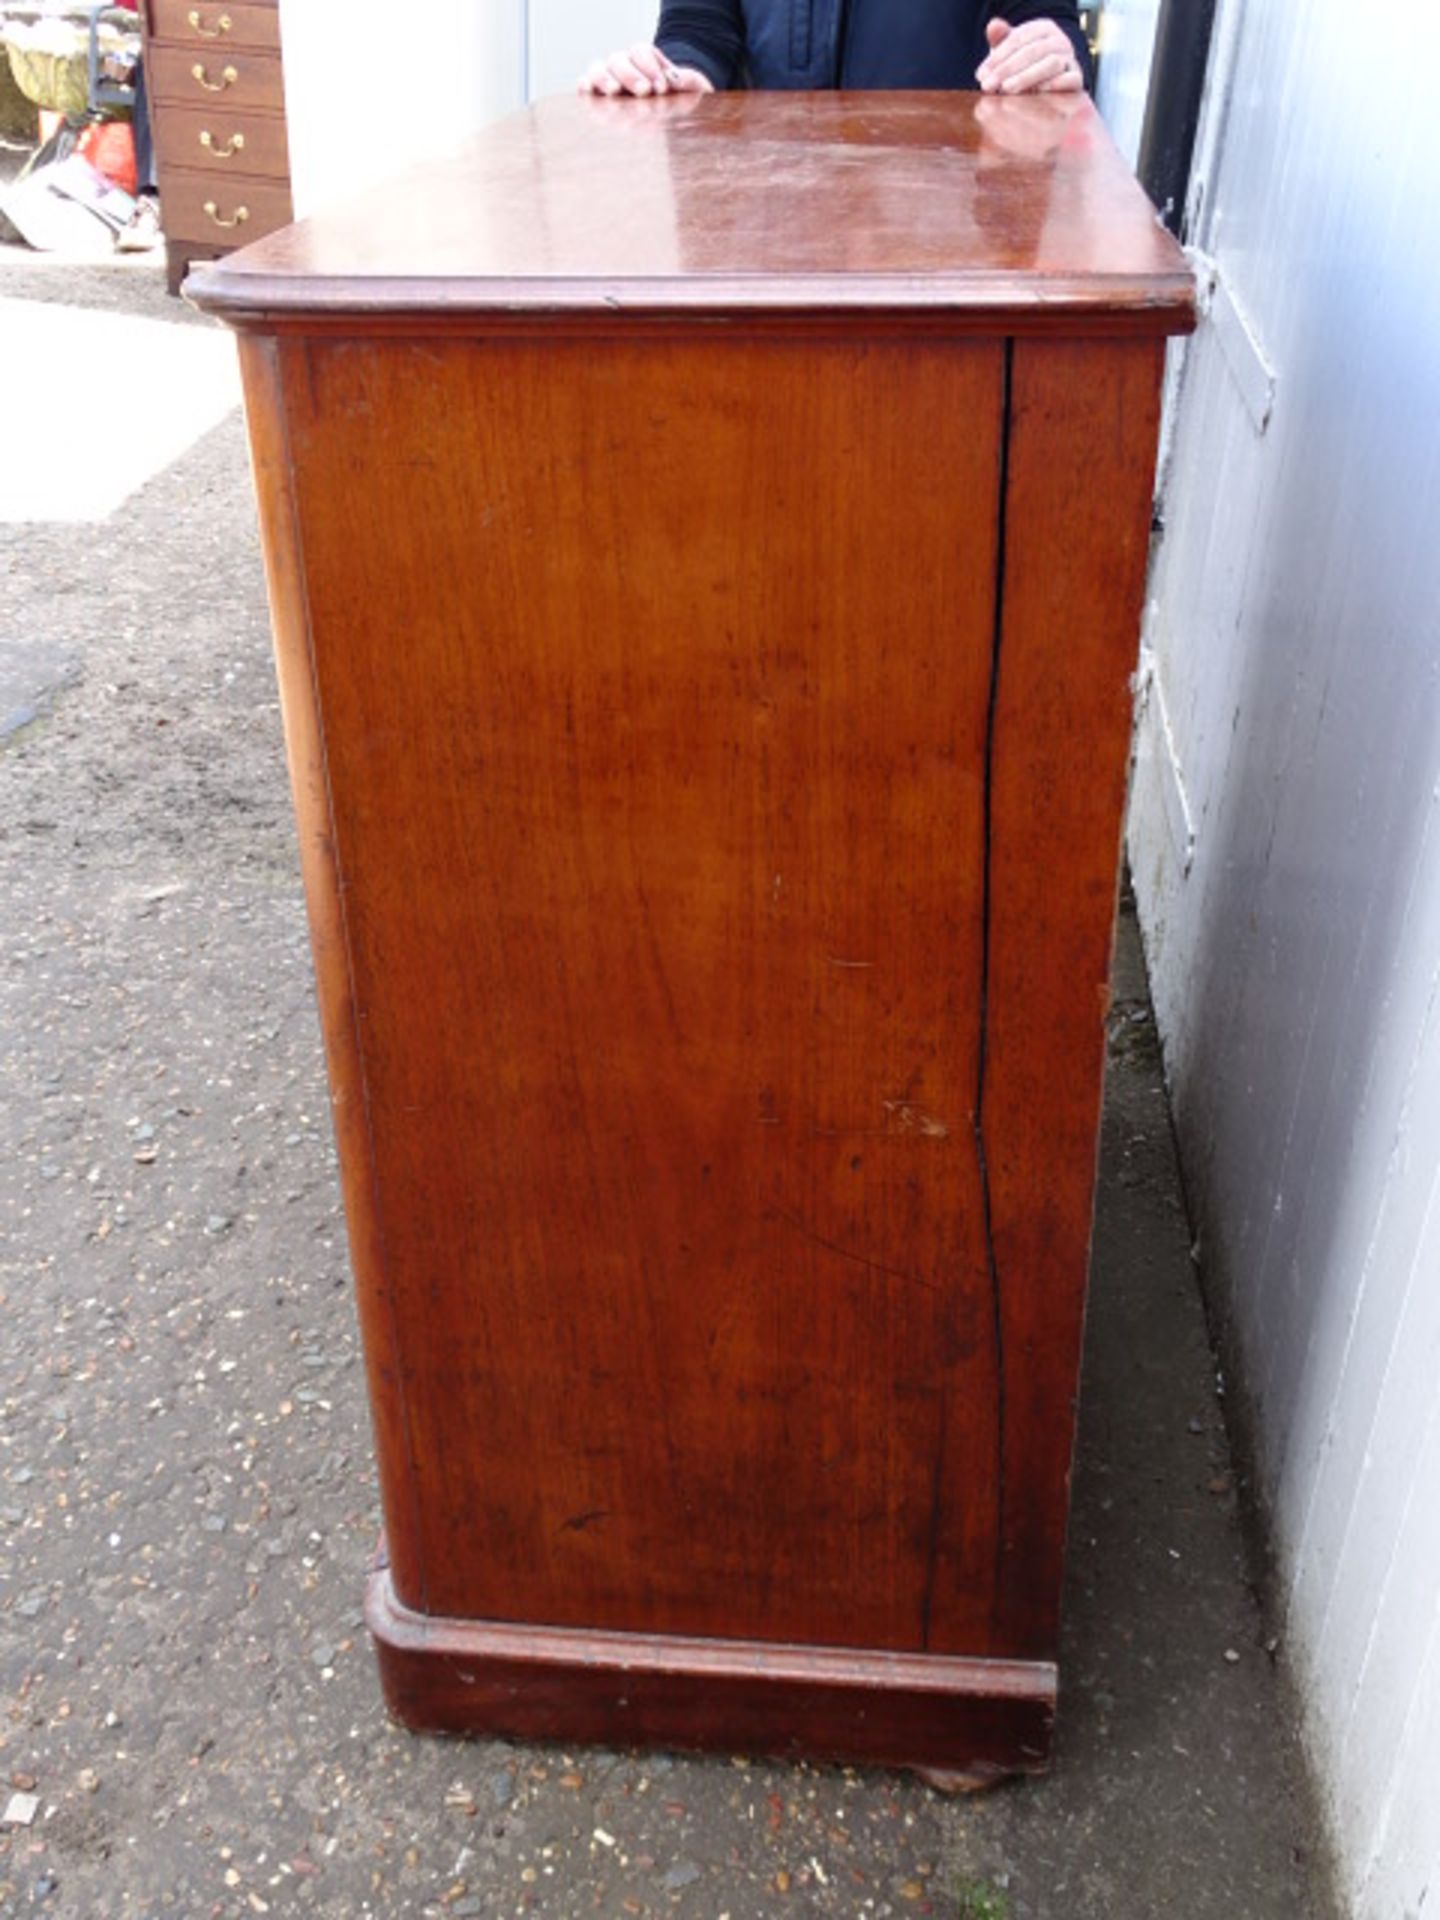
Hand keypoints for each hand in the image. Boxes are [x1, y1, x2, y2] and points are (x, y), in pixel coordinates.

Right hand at [579, 43, 713, 97]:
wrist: (667, 117)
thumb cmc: (679, 101)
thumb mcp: (691, 91)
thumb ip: (689, 83)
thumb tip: (678, 80)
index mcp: (644, 58)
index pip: (641, 52)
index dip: (650, 67)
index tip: (662, 86)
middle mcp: (623, 65)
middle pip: (619, 60)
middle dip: (631, 75)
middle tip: (644, 91)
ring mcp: (607, 80)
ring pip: (598, 69)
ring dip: (605, 79)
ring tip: (615, 92)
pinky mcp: (596, 98)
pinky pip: (585, 86)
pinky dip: (584, 86)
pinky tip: (587, 90)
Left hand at [976, 18, 1084, 93]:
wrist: (1053, 79)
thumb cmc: (1026, 63)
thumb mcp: (1012, 49)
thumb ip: (1002, 38)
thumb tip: (993, 26)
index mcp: (1042, 28)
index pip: (1018, 40)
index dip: (998, 57)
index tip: (981, 75)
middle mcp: (1059, 40)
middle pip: (1032, 51)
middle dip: (1007, 69)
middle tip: (989, 85)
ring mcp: (1070, 58)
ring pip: (1050, 64)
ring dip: (1027, 77)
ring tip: (1007, 89)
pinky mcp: (1077, 77)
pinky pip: (1070, 79)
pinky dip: (1055, 85)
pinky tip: (1036, 93)